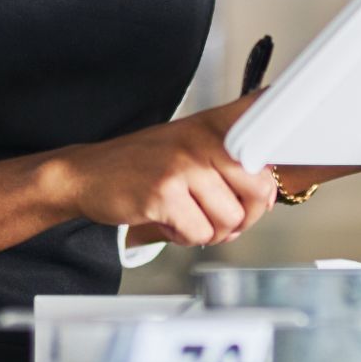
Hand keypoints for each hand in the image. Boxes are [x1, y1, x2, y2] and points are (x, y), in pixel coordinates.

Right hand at [57, 92, 274, 246]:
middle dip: (243, 216)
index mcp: (214, 124)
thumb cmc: (143, 164)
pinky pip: (200, 233)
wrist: (87, 173)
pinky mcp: (164, 194)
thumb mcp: (190, 145)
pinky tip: (169, 222)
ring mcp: (183, 166)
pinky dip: (185, 238)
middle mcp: (202, 139)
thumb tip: (269, 197)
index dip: (273, 170)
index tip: (264, 189)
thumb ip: (230, 163)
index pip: (267, 132)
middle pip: (259, 190)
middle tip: (220, 217)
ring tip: (187, 216)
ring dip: (210, 230)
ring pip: (230, 219)